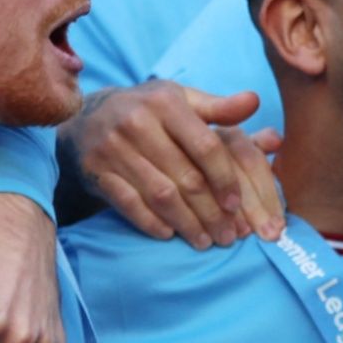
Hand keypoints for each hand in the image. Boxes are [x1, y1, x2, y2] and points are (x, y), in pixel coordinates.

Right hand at [71, 80, 284, 247]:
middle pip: (185, 176)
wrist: (88, 117)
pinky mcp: (96, 170)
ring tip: (205, 242)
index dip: (225, 178)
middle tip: (228, 236)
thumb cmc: (149, 110)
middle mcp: (137, 122)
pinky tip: (170, 235)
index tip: (237, 204)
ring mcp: (113, 148)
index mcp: (166, 102)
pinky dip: (151, 222)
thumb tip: (255, 102)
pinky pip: (129, 204)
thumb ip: (220, 107)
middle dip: (211, 212)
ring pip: (160, 195)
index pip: (205, 145)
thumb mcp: (182, 100)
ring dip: (186, 223)